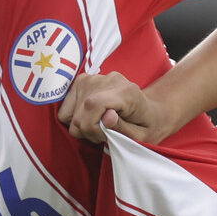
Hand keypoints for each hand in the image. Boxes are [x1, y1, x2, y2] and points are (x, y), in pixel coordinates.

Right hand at [58, 72, 177, 145]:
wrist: (151, 111)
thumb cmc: (147, 126)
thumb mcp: (141, 136)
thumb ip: (123, 129)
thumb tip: (107, 117)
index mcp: (126, 92)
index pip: (93, 105)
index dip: (93, 128)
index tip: (106, 137)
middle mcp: (108, 80)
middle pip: (79, 115)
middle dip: (89, 132)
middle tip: (106, 134)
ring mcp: (93, 78)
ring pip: (69, 115)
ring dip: (82, 126)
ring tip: (101, 126)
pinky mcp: (82, 81)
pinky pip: (65, 109)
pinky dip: (75, 118)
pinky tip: (92, 118)